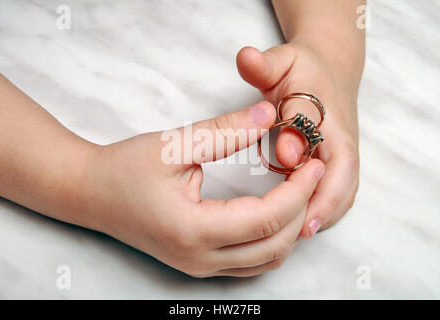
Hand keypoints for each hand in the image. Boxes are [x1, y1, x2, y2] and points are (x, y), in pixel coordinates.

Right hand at [79, 102, 324, 276]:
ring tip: (297, 190)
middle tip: (311, 173)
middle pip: (276, 246)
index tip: (314, 162)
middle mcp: (200, 259)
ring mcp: (199, 267)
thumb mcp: (175, 144)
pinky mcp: (199, 263)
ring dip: (290, 227)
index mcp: (194, 231)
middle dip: (302, 209)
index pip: (268, 219)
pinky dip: (272, 238)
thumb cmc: (125, 168)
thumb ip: (225, 130)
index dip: (299, 190)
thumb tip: (268, 114)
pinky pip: (251, 261)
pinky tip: (275, 209)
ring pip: (267, 260)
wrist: (89, 193)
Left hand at [237, 42, 361, 237]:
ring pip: (344, 189)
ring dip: (326, 213)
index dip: (300, 141)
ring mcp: (343, 153)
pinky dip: (327, 212)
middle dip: (323, 199)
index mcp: (324, 109)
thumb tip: (246, 58)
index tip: (283, 157)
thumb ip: (264, 64)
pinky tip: (305, 228)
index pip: (315, 127)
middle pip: (342, 172)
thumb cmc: (302, 70)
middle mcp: (340, 136)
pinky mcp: (340, 166)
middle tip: (299, 228)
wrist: (330, 71)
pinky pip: (340, 193)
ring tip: (298, 237)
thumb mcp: (281, 60)